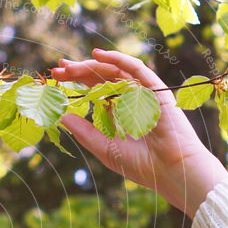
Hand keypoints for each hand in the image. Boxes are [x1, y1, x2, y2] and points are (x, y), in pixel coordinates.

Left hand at [50, 49, 227, 218]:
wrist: (171, 171)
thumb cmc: (141, 165)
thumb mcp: (104, 147)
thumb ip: (83, 131)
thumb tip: (59, 115)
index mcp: (118, 113)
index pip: (94, 92)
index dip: (76, 84)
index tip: (56, 81)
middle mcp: (129, 100)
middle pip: (101, 79)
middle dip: (78, 73)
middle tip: (57, 70)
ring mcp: (143, 94)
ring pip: (114, 72)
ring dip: (91, 66)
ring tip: (69, 66)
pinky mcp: (155, 90)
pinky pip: (136, 69)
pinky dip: (117, 59)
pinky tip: (98, 56)